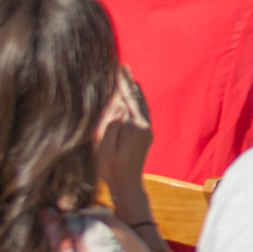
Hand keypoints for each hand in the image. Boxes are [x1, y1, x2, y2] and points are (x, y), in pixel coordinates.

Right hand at [95, 70, 154, 212]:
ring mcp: (147, 130)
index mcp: (135, 126)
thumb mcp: (105, 145)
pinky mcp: (146, 135)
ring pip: (142, 105)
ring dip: (135, 91)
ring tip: (130, 77)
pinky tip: (136, 98)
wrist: (126, 184)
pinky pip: (143, 112)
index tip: (117, 69)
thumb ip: (112, 122)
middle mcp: (145, 125)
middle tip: (124, 67)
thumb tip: (119, 102)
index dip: (121, 84)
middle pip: (137, 99)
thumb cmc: (111, 167)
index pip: (127, 99)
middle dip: (129, 83)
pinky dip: (139, 102)